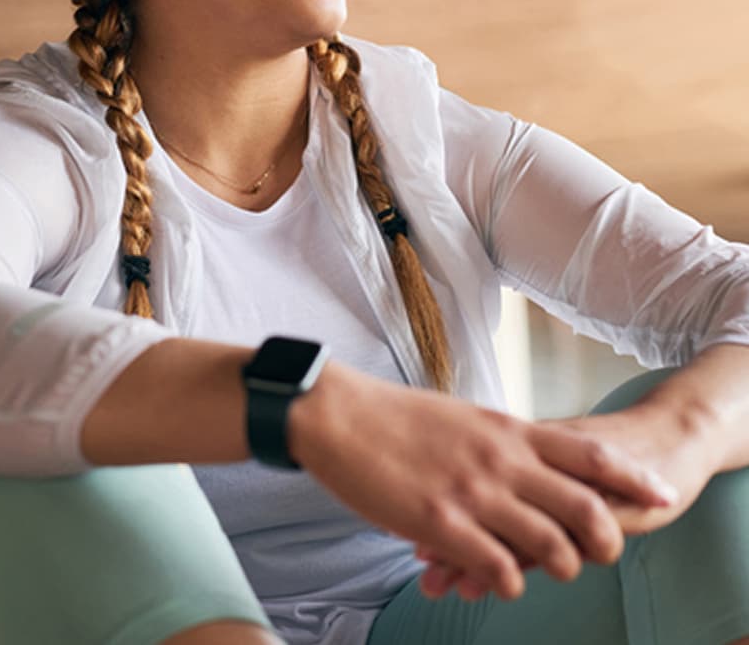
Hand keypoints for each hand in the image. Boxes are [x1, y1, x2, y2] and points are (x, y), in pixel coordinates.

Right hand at [412, 394, 718, 599]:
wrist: (339, 416)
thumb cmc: (396, 416)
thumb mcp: (462, 417)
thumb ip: (501, 441)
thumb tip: (527, 464)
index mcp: (505, 429)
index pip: (588, 453)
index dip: (632, 477)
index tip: (659, 493)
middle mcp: (499, 460)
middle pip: (585, 506)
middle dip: (606, 538)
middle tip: (601, 553)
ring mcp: (472, 492)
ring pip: (550, 546)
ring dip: (557, 567)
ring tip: (543, 569)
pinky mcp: (439, 523)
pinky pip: (499, 569)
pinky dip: (508, 581)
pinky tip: (494, 576)